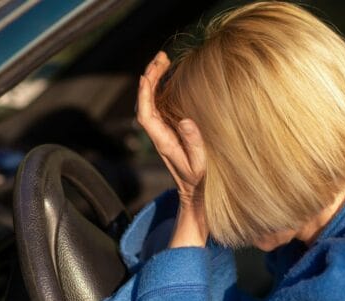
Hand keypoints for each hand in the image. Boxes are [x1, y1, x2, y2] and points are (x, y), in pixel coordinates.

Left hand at [137, 52, 207, 246]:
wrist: (196, 199)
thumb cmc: (199, 184)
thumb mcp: (200, 166)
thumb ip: (193, 144)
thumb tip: (184, 119)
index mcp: (163, 142)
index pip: (146, 113)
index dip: (145, 92)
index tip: (149, 73)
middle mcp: (160, 135)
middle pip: (147, 102)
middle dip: (151, 78)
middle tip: (162, 57)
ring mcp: (165, 133)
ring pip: (153, 102)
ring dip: (157, 81)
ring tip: (166, 61)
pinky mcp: (172, 133)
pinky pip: (163, 107)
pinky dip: (166, 90)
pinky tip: (174, 79)